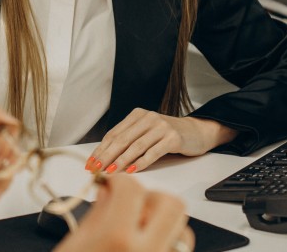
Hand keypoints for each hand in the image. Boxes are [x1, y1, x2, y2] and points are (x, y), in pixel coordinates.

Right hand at [55, 174, 193, 251]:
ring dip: (164, 225)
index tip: (112, 186)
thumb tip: (110, 192)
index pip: (133, 188)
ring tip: (138, 233)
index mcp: (117, 240)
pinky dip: (166, 248)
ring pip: (183, 232)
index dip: (120, 182)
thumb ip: (98, 215)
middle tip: (130, 206)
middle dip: (151, 198)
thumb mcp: (75, 245)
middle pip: (171, 205)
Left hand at [86, 109, 236, 174]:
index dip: (100, 149)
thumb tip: (105, 159)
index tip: (90, 163)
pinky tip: (131, 170)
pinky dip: (141, 162)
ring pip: (136, 146)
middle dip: (106, 156)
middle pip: (122, 140)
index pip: (114, 134)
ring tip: (110, 172)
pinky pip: (153, 152)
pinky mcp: (173, 138)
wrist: (195, 132)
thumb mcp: (146, 132)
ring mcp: (161, 127)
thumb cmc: (167, 135)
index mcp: (137, 115)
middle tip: (95, 169)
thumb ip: (129, 140)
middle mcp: (148, 118)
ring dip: (121, 161)